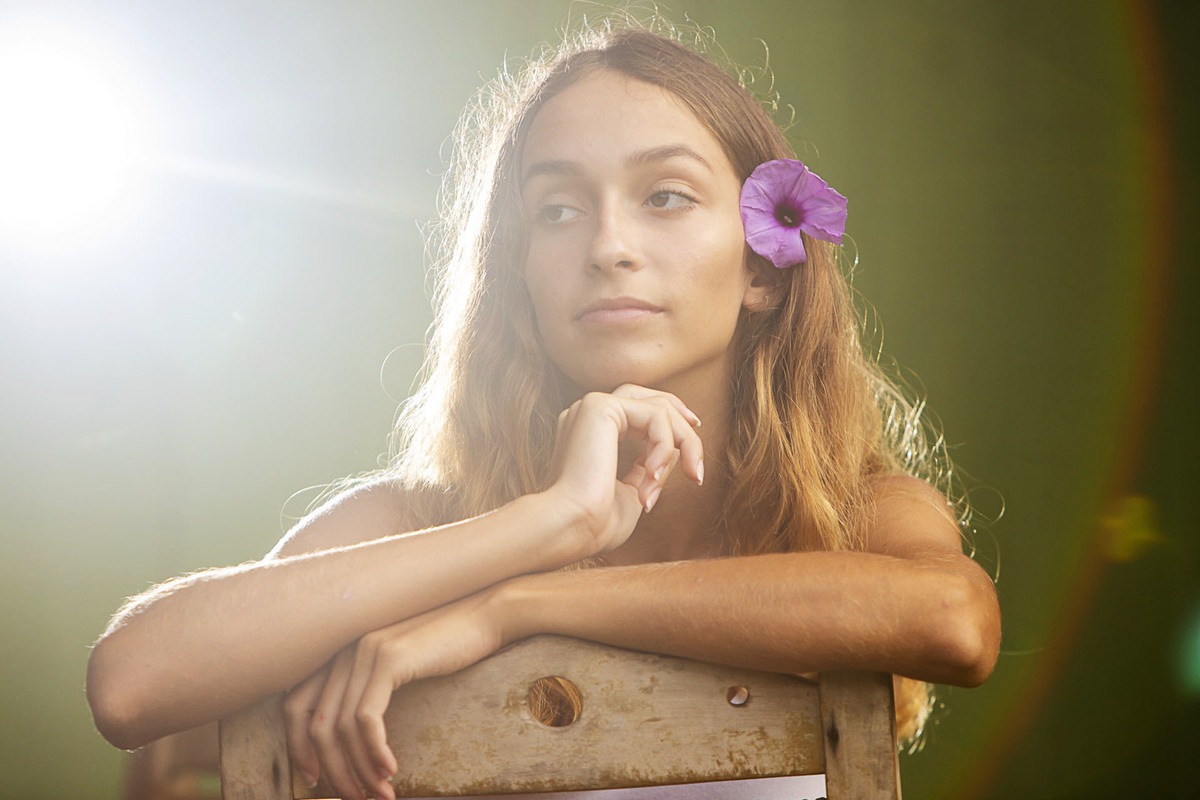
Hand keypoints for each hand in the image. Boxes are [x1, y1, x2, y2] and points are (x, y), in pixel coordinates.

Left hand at [282, 590, 506, 799]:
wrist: (486, 615)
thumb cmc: (448, 647)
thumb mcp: (400, 670)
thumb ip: (371, 691)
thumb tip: (353, 743)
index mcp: (341, 652)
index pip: (295, 704)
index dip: (298, 747)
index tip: (315, 780)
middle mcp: (345, 649)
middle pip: (315, 722)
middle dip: (332, 770)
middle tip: (353, 798)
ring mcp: (365, 651)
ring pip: (342, 727)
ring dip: (358, 770)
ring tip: (380, 794)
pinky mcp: (390, 658)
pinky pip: (368, 719)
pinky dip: (375, 751)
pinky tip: (391, 770)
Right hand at [545, 384, 703, 553]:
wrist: (570, 527)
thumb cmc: (595, 521)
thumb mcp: (633, 490)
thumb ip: (649, 466)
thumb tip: (675, 448)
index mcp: (589, 431)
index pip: (638, 410)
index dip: (671, 423)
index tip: (693, 451)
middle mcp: (587, 413)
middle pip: (651, 400)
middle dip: (684, 426)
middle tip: (698, 466)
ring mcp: (591, 406)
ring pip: (659, 407)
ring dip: (682, 444)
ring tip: (684, 478)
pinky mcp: (600, 406)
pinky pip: (655, 415)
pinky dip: (666, 446)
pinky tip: (653, 476)